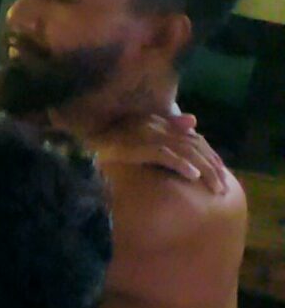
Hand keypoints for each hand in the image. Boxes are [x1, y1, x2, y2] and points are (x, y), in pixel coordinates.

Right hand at [90, 112, 225, 190]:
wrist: (84, 137)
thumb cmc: (108, 138)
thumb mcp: (138, 132)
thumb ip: (164, 126)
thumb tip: (193, 120)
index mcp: (159, 123)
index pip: (193, 139)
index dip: (209, 155)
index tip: (220, 173)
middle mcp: (158, 127)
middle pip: (194, 146)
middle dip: (212, 166)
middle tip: (223, 187)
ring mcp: (149, 135)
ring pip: (185, 152)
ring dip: (204, 169)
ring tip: (215, 187)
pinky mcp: (139, 146)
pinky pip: (165, 156)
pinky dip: (181, 165)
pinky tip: (193, 176)